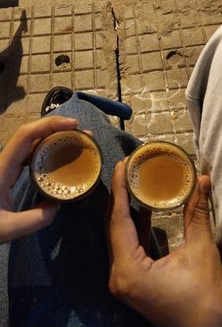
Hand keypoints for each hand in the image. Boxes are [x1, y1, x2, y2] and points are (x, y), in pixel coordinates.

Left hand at [0, 116, 77, 243]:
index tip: (73, 125)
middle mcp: (4, 159)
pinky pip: (30, 153)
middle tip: (83, 134)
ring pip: (31, 142)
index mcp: (2, 167)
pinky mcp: (7, 170)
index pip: (26, 135)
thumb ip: (37, 218)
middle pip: (32, 133)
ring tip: (77, 141)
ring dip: (54, 137)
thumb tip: (59, 204)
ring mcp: (5, 163)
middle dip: (58, 128)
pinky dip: (47, 149)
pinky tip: (60, 156)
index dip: (50, 124)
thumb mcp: (9, 229)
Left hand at [109, 161, 221, 326]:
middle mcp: (120, 277)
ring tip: (131, 184)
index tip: (120, 166)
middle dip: (120, 196)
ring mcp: (124, 282)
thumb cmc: (206, 299)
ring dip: (125, 210)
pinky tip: (142, 211)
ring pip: (119, 236)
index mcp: (130, 270)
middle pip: (114, 227)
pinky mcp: (133, 282)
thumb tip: (202, 180)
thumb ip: (197, 212)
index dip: (120, 189)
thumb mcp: (201, 250)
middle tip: (124, 169)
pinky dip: (134, 228)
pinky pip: (127, 247)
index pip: (118, 220)